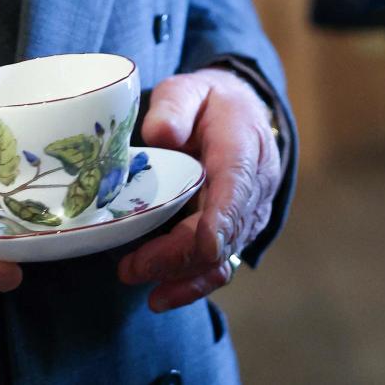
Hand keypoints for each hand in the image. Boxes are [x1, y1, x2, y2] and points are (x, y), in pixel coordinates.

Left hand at [117, 68, 280, 311]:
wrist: (242, 113)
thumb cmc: (209, 103)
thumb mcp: (189, 89)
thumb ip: (175, 107)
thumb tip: (159, 134)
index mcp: (243, 149)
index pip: (237, 187)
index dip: (222, 219)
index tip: (205, 245)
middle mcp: (252, 190)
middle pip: (221, 232)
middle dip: (178, 255)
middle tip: (132, 267)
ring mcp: (246, 217)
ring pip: (222, 258)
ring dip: (181, 276)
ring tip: (140, 285)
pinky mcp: (234, 233)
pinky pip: (218, 266)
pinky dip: (191, 283)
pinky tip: (161, 295)